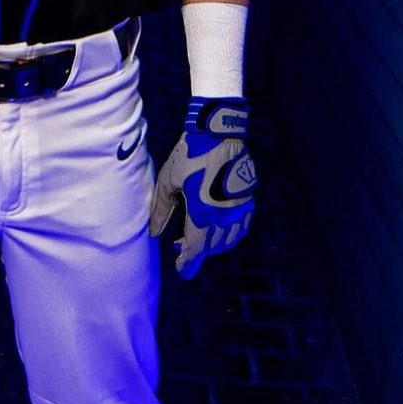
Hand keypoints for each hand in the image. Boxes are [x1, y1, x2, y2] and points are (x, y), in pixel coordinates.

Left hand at [148, 98, 256, 278]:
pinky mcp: (248, 198)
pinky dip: (231, 234)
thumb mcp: (168, 181)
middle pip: (212, 246)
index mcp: (202, 213)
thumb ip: (161, 209)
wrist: (219, 133)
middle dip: (197, 252)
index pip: (196, 249)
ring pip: (229, 239)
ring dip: (214, 244)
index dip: (188, 263)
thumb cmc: (189, 155)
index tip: (181, 270)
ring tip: (198, 238)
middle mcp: (224, 216)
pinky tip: (220, 229)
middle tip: (181, 248)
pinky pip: (242, 226)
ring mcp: (239, 208)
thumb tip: (154, 232)